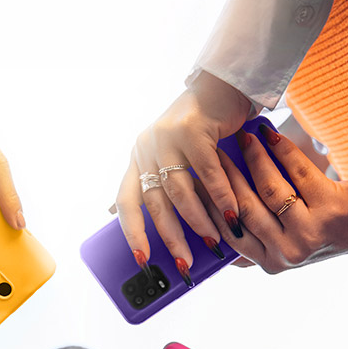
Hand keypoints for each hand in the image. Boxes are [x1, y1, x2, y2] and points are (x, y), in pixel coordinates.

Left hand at [116, 73, 248, 268]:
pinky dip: (220, 196)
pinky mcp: (192, 129)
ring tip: (212, 240)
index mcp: (138, 158)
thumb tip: (117, 213)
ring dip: (198, 220)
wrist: (224, 86)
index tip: (142, 259)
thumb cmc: (201, 128)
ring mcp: (167, 137)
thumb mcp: (172, 157)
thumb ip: (155, 184)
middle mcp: (146, 148)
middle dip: (171, 238)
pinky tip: (231, 214)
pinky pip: (206, 173)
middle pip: (155, 203)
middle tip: (184, 262)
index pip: (126, 202)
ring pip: (180, 191)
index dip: (132, 233)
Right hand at [209, 124, 347, 271]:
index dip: (211, 203)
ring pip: (269, 189)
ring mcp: (310, 232)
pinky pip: (298, 172)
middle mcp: (288, 252)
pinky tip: (269, 134)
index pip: (230, 231)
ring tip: (242, 137)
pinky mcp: (331, 207)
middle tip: (213, 151)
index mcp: (270, 263)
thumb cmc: (321, 231)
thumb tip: (209, 229)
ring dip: (253, 158)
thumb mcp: (283, 246)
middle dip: (226, 176)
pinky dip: (282, 150)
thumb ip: (252, 244)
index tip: (197, 177)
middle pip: (244, 209)